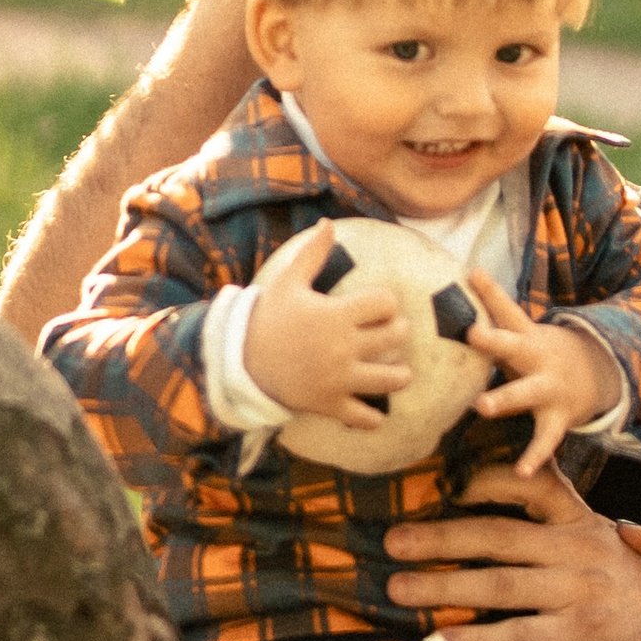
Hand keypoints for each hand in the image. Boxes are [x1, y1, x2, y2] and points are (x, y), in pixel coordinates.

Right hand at [241, 227, 410, 432]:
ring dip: (400, 374)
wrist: (240, 361)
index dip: (387, 302)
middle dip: (399, 331)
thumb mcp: (288, 282)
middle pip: (397, 336)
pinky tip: (375, 410)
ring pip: (392, 379)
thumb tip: (328, 223)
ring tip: (395, 369)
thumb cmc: (268, 318)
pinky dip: (374, 417)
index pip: (385, 303)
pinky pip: (364, 417)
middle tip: (391, 332)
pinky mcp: (330, 404)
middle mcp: (342, 347)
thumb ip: (312, 253)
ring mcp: (338, 378)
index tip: (379, 306)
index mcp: (335, 315)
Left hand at [383, 460, 640, 640]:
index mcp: (581, 519)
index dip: (485, 482)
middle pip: (498, 535)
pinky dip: (477, 638)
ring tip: (400, 590)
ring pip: (500, 583)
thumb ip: (558, 524)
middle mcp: (579, 546)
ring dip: (443, 586)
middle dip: (439, 538)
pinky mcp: (582, 632)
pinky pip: (519, 634)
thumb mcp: (604, 543)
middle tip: (391, 542)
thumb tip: (495, 507)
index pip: (530, 485)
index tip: (442, 488)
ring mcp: (581, 589)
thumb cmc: (636, 589)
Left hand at [463, 269, 624, 473]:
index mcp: (527, 336)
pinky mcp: (557, 418)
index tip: (472, 273)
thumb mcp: (526, 331)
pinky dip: (534, 456)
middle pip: (515, 347)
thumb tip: (466, 271)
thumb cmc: (544, 353)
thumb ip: (496, 309)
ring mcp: (549, 388)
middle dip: (494, 342)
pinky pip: (544, 440)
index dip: (489, 291)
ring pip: (525, 393)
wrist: (600, 375)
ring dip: (504, 399)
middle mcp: (538, 359)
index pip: (507, 309)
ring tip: (482, 406)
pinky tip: (521, 472)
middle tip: (472, 334)